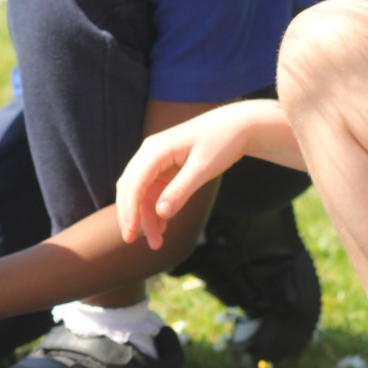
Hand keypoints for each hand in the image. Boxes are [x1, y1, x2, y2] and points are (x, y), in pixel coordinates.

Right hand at [115, 105, 251, 248]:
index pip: (134, 183)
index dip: (130, 209)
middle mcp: (150, 153)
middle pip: (131, 188)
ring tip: (155, 242)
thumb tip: (161, 213)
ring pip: (141, 192)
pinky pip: (153, 191)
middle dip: (131, 215)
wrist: (237, 126)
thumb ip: (181, 190)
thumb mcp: (203, 168)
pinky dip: (155, 208)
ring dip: (144, 216)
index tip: (132, 233)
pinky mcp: (165, 167)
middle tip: (132, 241)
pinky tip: (161, 226)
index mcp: (156, 149)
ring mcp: (156, 160)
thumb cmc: (222, 142)